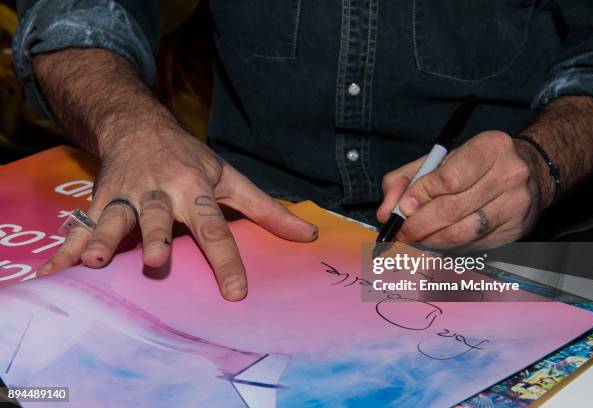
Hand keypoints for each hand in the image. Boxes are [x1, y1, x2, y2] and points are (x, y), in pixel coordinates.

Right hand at [37, 127, 317, 300]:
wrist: (138, 126)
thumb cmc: (190, 159)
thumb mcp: (230, 178)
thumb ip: (266, 210)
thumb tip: (307, 236)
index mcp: (195, 188)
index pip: (215, 226)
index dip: (226, 259)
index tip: (236, 292)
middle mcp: (160, 192)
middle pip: (160, 218)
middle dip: (155, 239)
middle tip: (155, 261)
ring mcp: (127, 196)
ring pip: (115, 218)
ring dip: (102, 238)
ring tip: (94, 260)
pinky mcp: (100, 201)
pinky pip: (81, 226)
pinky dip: (65, 248)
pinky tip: (51, 273)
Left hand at [377, 131, 552, 247]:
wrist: (526, 173)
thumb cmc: (472, 165)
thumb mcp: (437, 160)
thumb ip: (404, 180)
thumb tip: (386, 212)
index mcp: (490, 147)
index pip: (448, 179)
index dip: (419, 197)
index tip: (401, 209)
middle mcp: (509, 174)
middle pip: (452, 209)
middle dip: (418, 224)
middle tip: (401, 231)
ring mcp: (516, 204)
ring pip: (462, 232)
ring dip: (430, 240)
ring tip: (415, 238)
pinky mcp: (516, 229)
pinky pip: (473, 244)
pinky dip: (449, 246)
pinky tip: (438, 240)